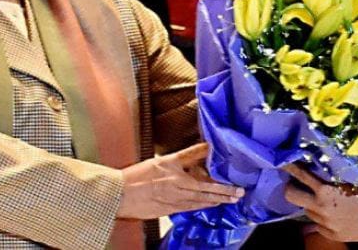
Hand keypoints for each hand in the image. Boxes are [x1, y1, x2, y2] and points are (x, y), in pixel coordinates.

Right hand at [117, 143, 243, 219]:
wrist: (119, 194)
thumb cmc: (138, 176)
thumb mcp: (164, 160)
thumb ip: (187, 154)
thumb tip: (206, 146)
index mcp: (177, 176)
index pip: (206, 181)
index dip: (222, 184)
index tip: (235, 183)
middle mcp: (178, 190)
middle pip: (207, 194)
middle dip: (224, 195)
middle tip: (238, 195)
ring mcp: (173, 202)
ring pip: (200, 203)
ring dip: (215, 201)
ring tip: (228, 200)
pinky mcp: (168, 211)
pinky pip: (189, 209)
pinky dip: (201, 206)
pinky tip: (207, 205)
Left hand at [283, 165, 357, 241]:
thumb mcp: (350, 178)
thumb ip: (331, 178)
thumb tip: (315, 171)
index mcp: (326, 190)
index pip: (299, 175)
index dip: (289, 168)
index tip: (283, 162)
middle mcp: (322, 207)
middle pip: (291, 195)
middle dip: (291, 188)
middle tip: (295, 182)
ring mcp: (326, 223)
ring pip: (307, 211)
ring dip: (311, 204)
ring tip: (325, 199)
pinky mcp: (332, 235)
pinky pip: (319, 225)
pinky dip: (323, 218)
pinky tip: (336, 213)